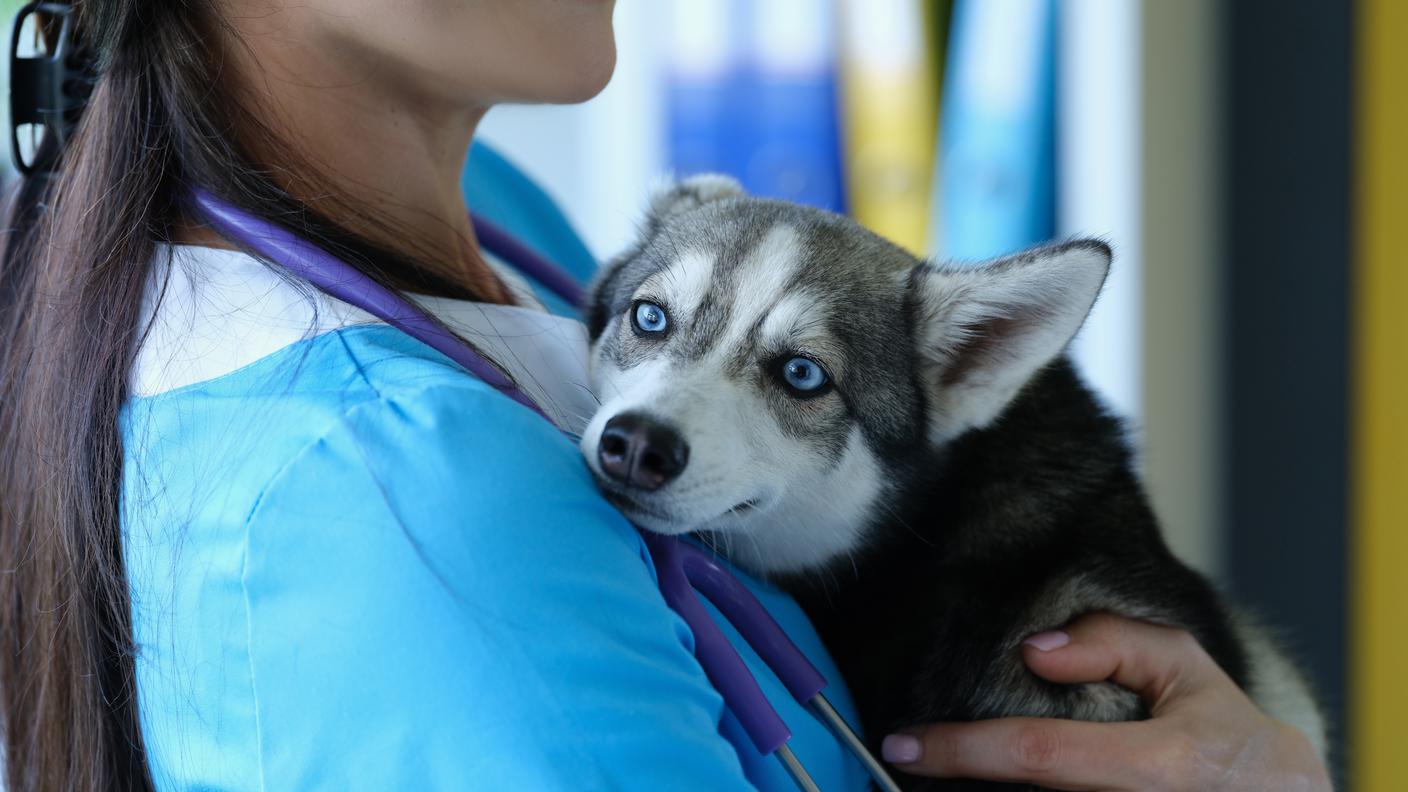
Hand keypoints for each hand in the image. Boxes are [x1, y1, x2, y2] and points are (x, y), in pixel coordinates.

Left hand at [880, 613, 1330, 790]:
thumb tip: (1033, 652)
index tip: (902, 743)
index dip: (961, 750)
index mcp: (1160, 767)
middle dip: (960, 781)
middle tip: (913, 756)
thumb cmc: (1225, 731)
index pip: (1039, 756)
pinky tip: (990, 784)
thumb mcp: (1185, 668)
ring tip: (943, 769)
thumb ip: (1113, 643)